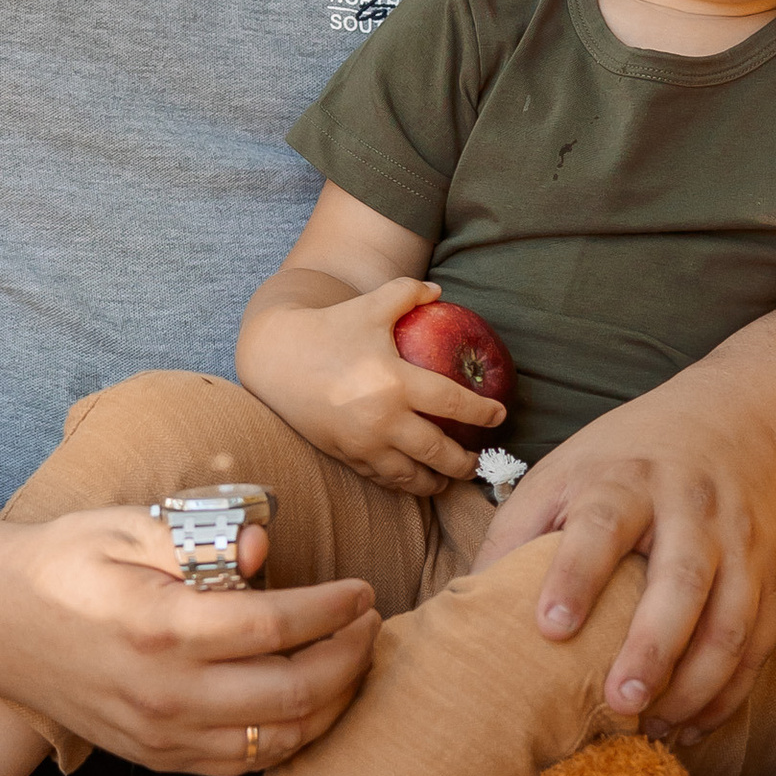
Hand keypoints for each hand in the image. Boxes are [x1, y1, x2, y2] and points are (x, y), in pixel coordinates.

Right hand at [0, 504, 378, 775]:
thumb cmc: (64, 562)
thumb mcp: (127, 527)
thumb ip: (201, 541)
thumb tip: (264, 549)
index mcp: (163, 628)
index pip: (277, 628)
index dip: (333, 611)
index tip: (362, 591)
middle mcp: (166, 694)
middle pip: (293, 693)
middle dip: (349, 658)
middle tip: (370, 623)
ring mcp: (161, 736)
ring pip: (277, 741)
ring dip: (332, 705)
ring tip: (351, 661)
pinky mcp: (155, 758)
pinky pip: (243, 764)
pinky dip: (290, 739)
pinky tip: (309, 703)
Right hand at [238, 275, 506, 490]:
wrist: (276, 359)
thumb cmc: (329, 329)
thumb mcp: (370, 305)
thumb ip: (407, 293)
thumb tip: (440, 292)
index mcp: (395, 381)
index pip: (452, 403)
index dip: (481, 412)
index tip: (499, 416)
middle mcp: (382, 418)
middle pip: (437, 451)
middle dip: (464, 462)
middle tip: (478, 461)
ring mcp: (363, 443)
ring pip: (410, 476)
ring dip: (436, 482)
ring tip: (449, 478)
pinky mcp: (345, 455)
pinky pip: (381, 478)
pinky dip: (403, 483)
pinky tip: (414, 479)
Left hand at [476, 365, 775, 738]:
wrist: (740, 420)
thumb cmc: (628, 458)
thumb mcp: (565, 470)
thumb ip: (517, 531)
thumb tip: (466, 605)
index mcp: (626, 479)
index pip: (602, 524)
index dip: (576, 575)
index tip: (550, 629)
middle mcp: (690, 508)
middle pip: (680, 579)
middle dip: (652, 646)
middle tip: (618, 700)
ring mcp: (739, 543)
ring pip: (731, 620)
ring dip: (697, 683)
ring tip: (655, 729)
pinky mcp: (769, 575)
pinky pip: (758, 642)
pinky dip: (728, 692)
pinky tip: (690, 726)